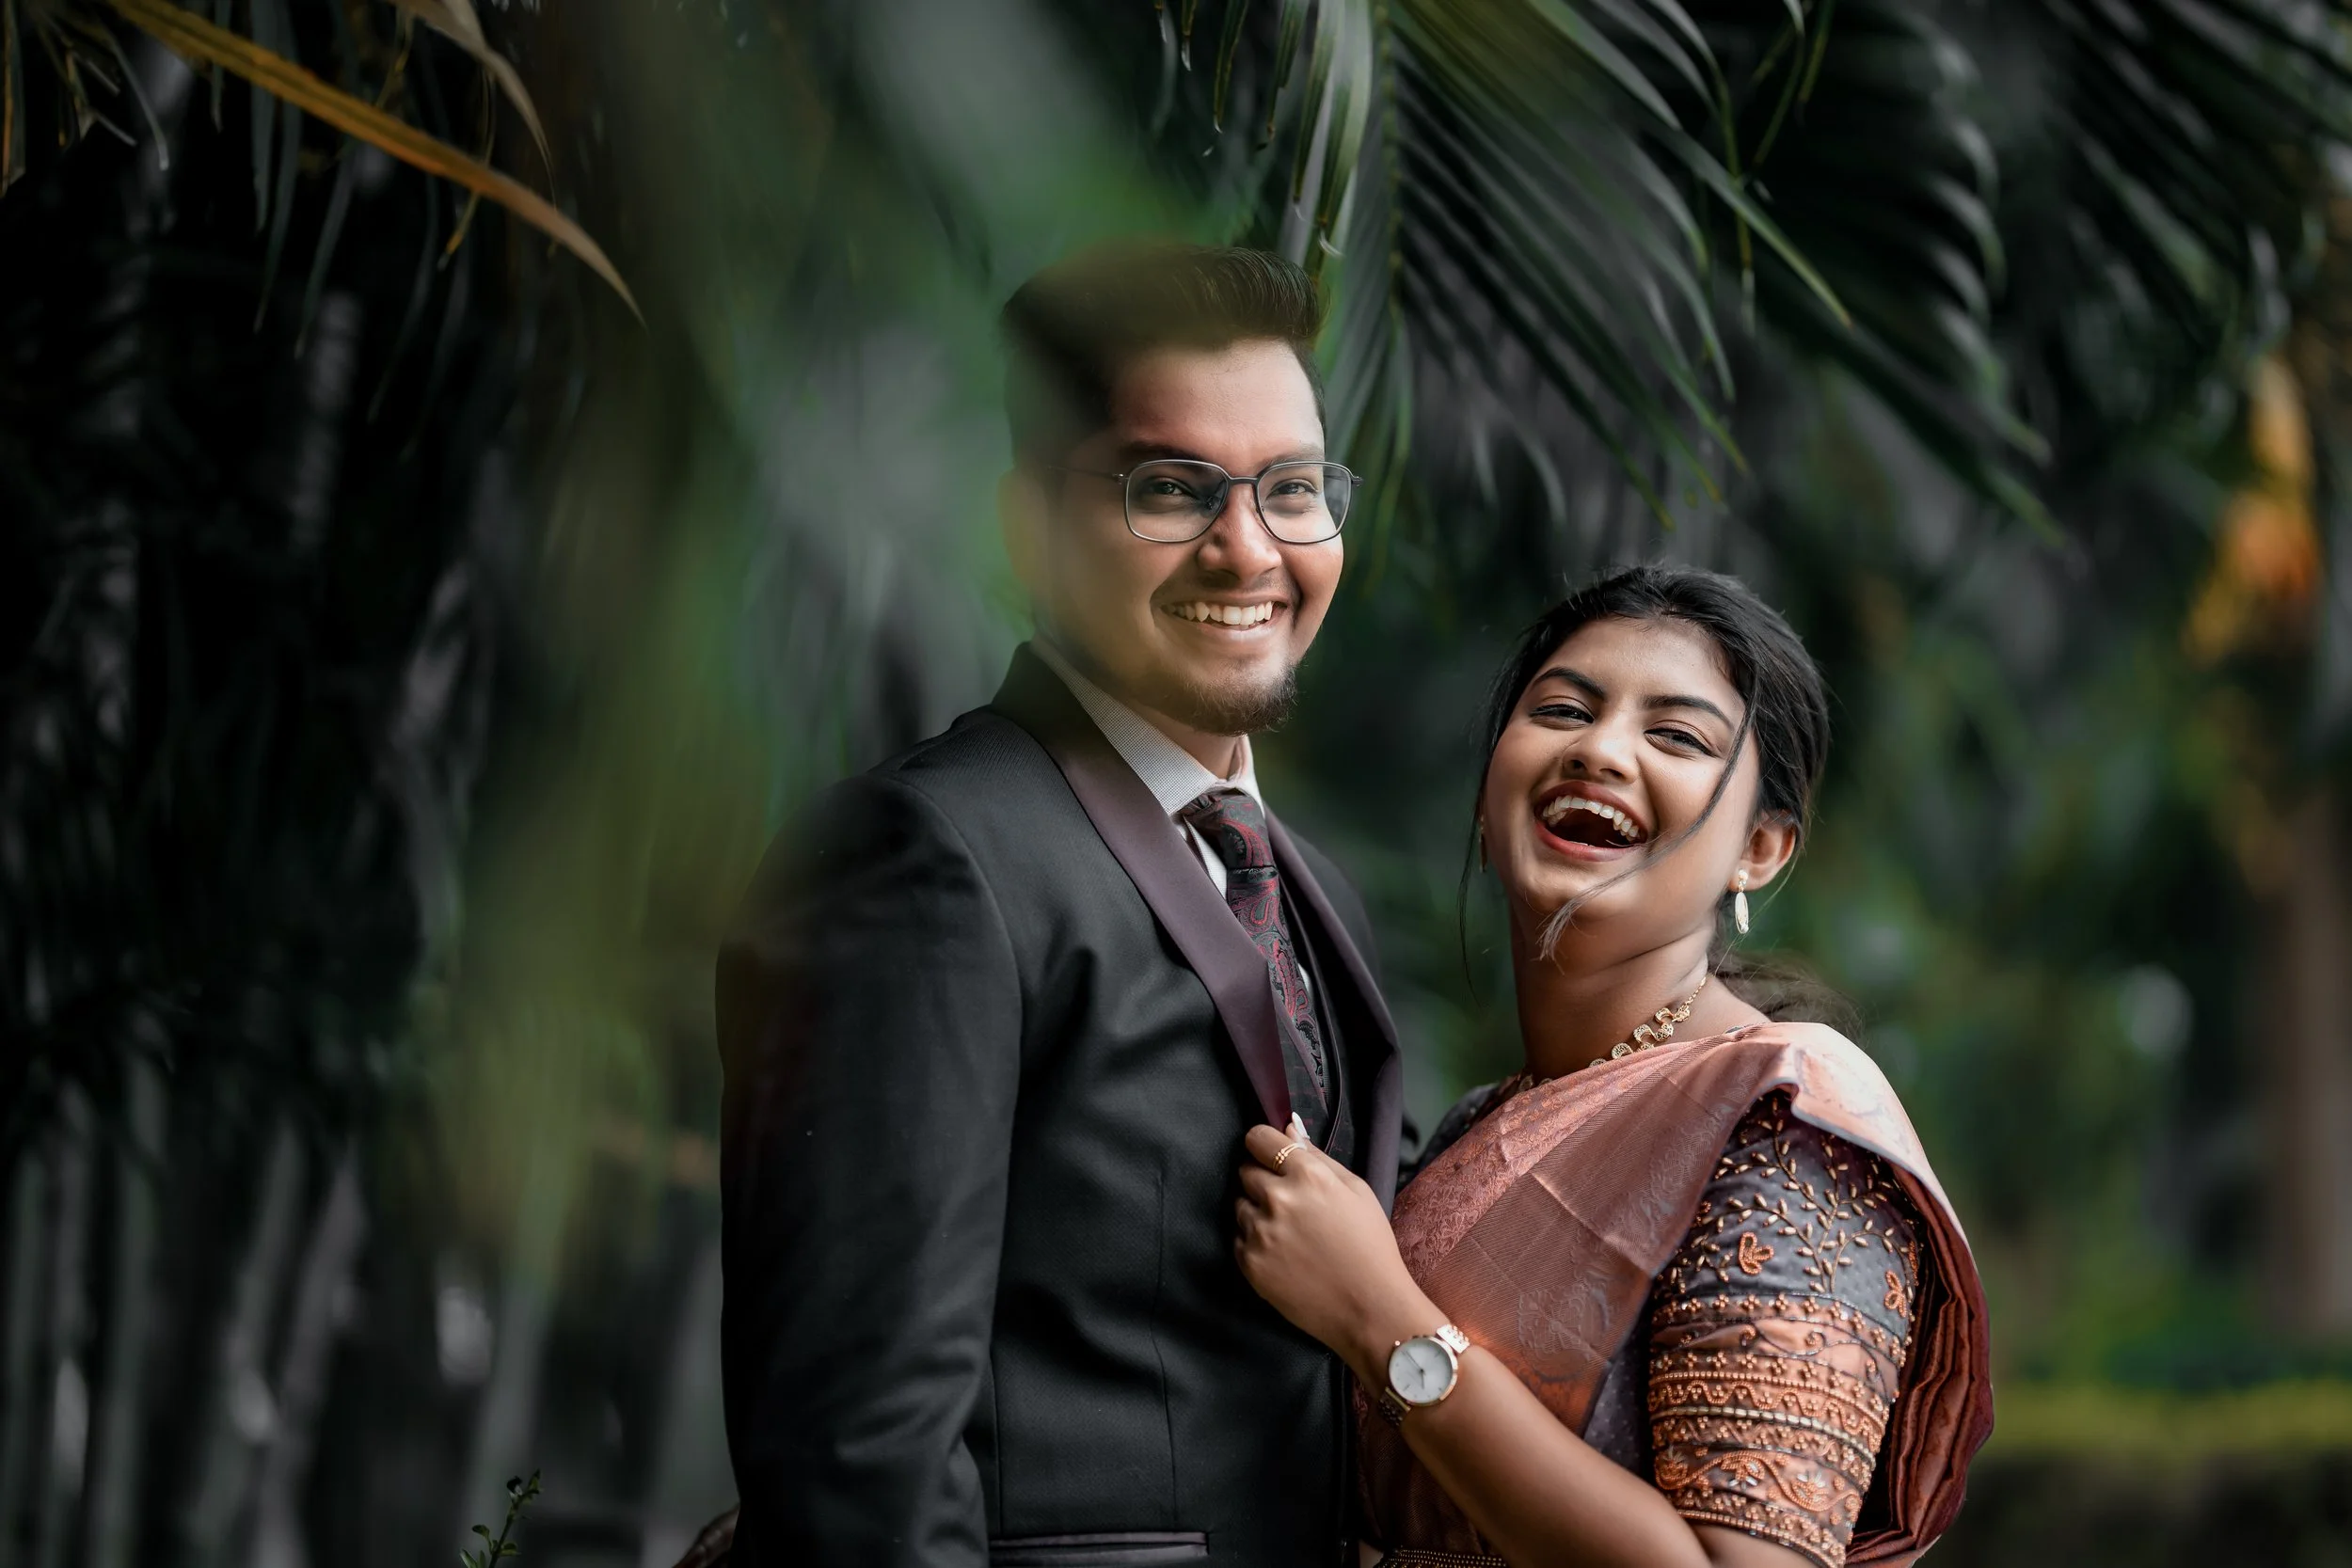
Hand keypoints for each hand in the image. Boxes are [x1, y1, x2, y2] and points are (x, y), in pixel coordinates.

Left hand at [1235, 1119, 1441, 1380]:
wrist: (1369, 1308)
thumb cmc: (1370, 1246)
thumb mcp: (1356, 1191)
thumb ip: (1318, 1157)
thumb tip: (1288, 1130)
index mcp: (1307, 1175)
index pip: (1258, 1138)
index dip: (1263, 1145)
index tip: (1269, 1155)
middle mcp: (1277, 1199)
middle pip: (1246, 1171)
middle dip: (1263, 1180)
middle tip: (1289, 1202)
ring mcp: (1260, 1233)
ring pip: (1240, 1205)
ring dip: (1257, 1212)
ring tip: (1289, 1233)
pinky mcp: (1249, 1263)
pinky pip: (1239, 1238)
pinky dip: (1254, 1242)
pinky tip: (1283, 1255)